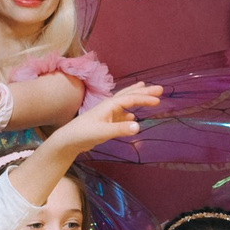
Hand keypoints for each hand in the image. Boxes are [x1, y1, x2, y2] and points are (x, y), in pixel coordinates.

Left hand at [47, 83, 162, 154]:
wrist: (69, 140)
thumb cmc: (83, 133)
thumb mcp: (103, 132)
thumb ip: (120, 129)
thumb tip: (138, 126)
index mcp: (109, 105)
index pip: (130, 99)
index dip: (144, 99)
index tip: (158, 100)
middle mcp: (109, 106)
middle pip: (129, 95)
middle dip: (144, 92)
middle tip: (160, 89)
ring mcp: (107, 114)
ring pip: (125, 102)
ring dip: (136, 97)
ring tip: (146, 90)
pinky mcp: (105, 122)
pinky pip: (120, 115)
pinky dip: (128, 114)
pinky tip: (133, 118)